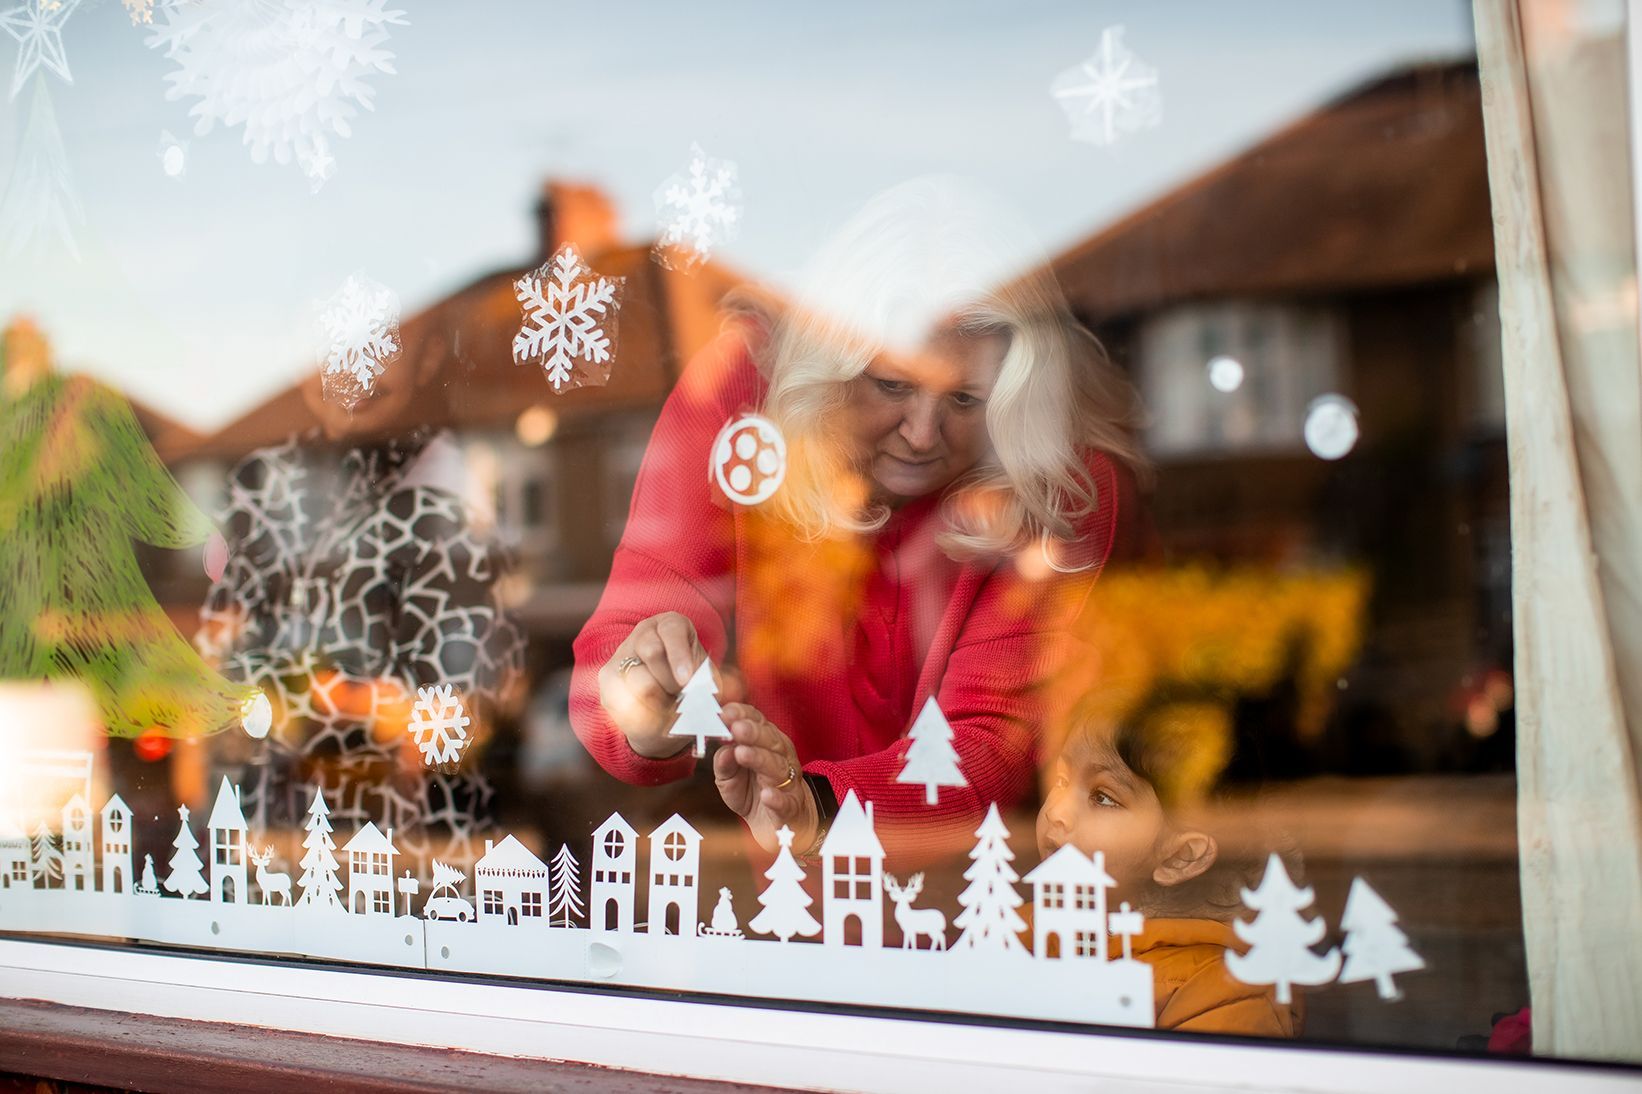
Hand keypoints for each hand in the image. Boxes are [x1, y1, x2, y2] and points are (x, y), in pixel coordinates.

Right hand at [598, 612, 707, 758]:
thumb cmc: (692, 689)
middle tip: (683, 699)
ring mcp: (622, 654)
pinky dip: (645, 717)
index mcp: (671, 625)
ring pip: (637, 679)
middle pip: (651, 651)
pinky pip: (624, 701)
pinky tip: (655, 719)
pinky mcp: (607, 679)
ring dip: (660, 703)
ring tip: (671, 710)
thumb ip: (717, 685)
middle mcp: (643, 634)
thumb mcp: (709, 684)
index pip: (672, 632)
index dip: (680, 656)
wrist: (665, 711)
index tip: (687, 682)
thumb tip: (735, 688)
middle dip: (671, 682)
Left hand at [712, 702, 817, 853]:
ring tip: (742, 753)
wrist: (776, 825)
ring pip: (777, 768)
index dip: (743, 715)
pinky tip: (767, 795)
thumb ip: (723, 762)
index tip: (726, 711)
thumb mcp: (728, 777)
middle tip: (736, 727)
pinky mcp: (790, 808)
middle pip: (770, 741)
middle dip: (753, 733)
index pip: (758, 723)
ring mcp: (788, 783)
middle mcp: (781, 758)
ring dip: (760, 759)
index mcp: (767, 744)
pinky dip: (777, 799)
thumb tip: (722, 750)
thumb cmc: (752, 792)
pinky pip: (785, 802)